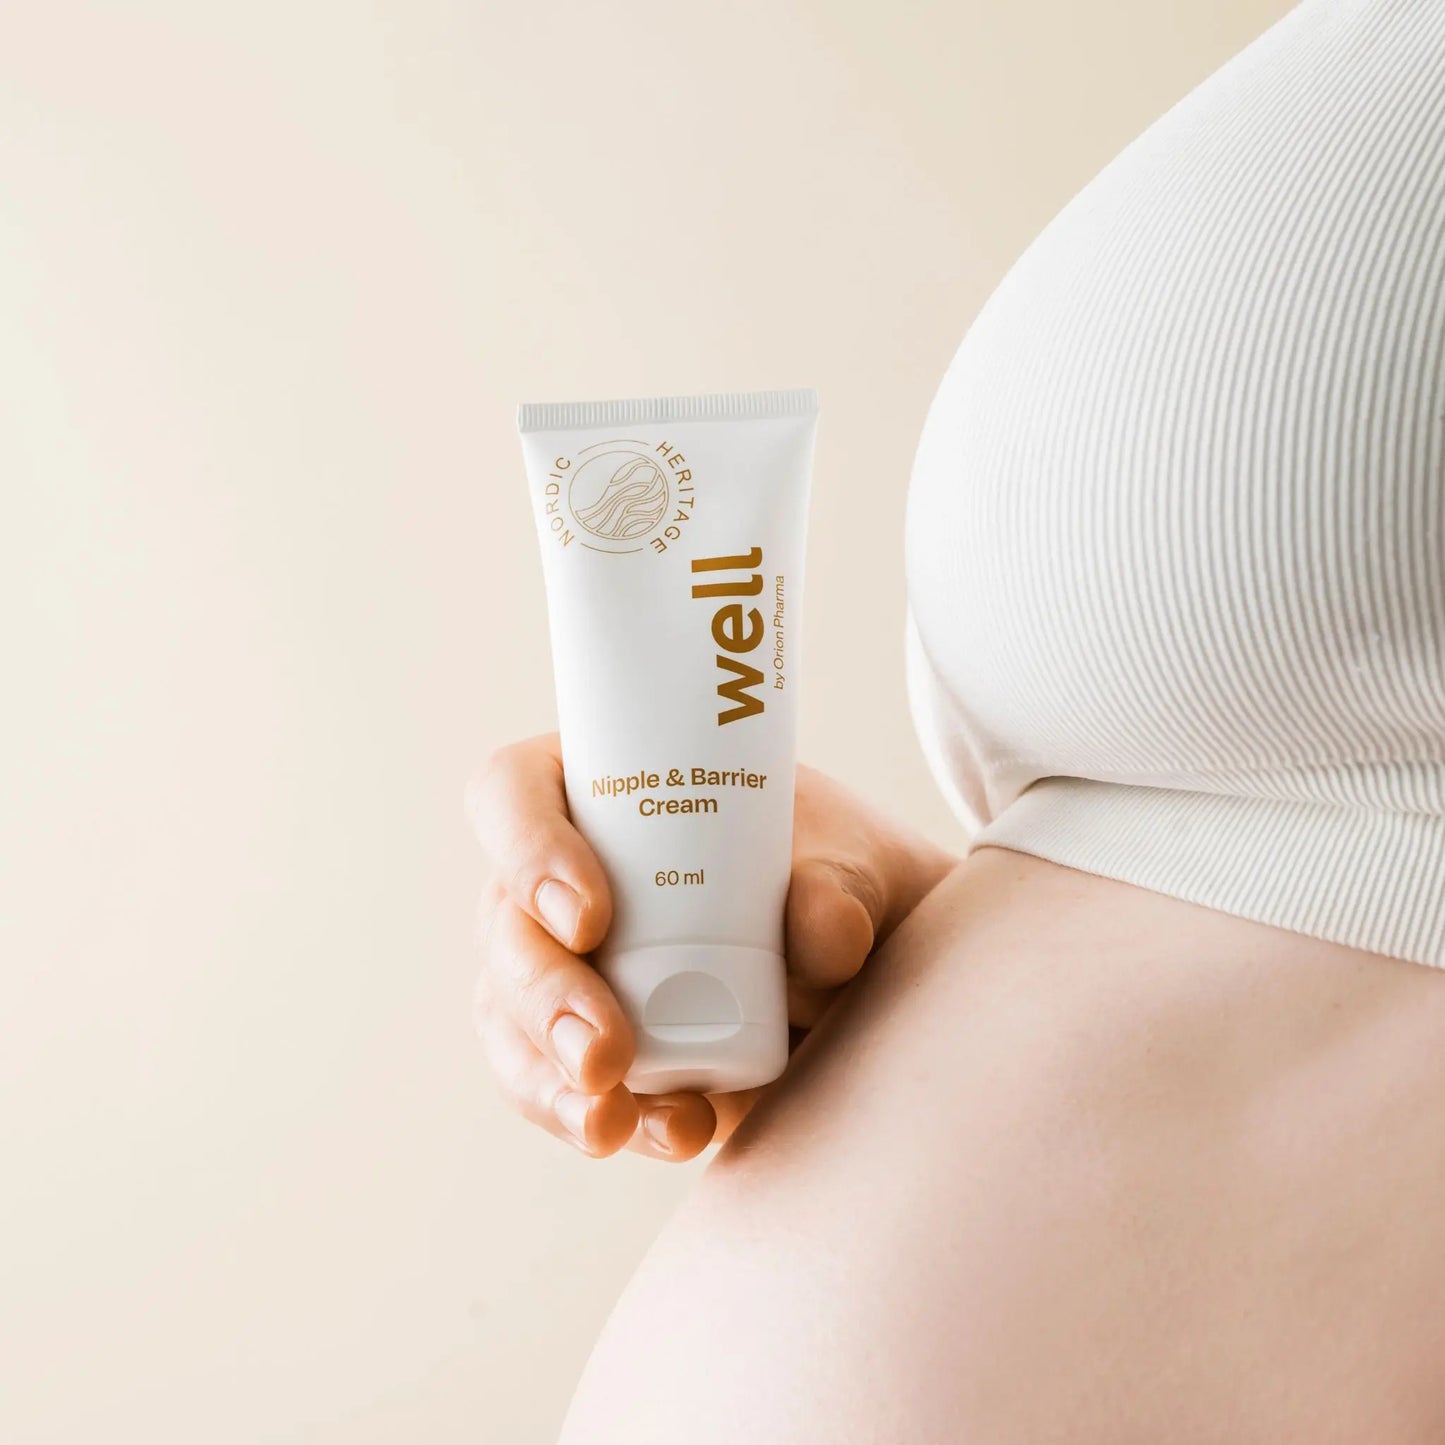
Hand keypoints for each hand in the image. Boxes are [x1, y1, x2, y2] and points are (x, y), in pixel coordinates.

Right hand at [467, 735, 954, 1160]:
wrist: (866, 961)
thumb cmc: (835, 876)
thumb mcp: (855, 863)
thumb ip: (842, 887)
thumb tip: (825, 933)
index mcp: (598, 792)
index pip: (513, 794)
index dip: (526, 849)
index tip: (591, 915)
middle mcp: (556, 878)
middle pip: (504, 928)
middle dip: (542, 997)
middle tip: (607, 1051)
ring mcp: (559, 969)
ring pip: (509, 1020)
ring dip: (550, 1078)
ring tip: (611, 1121)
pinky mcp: (580, 1049)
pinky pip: (554, 1087)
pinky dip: (593, 1119)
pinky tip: (659, 1136)